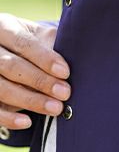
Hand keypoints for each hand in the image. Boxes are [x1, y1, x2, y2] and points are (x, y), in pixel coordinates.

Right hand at [0, 13, 70, 129]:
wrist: (13, 59)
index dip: (43, 58)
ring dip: (30, 100)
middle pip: (11, 66)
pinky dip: (9, 118)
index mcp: (4, 29)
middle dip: (40, 81)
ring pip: (2, 88)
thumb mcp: (39, 38)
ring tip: (56, 108)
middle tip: (65, 93)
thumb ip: (52, 44)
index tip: (65, 72)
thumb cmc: (31, 48)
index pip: (22, 42)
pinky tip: (27, 122)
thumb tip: (77, 53)